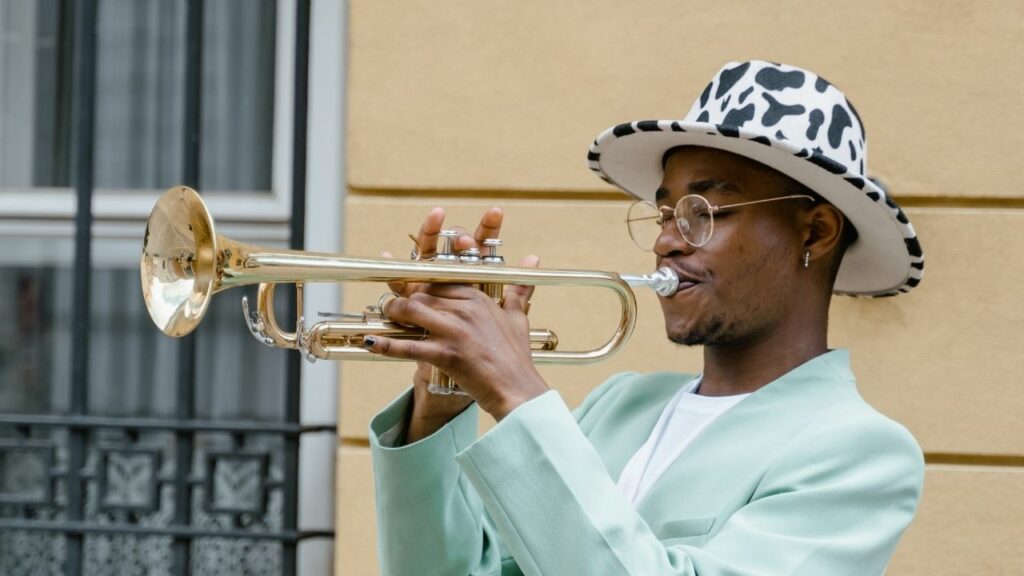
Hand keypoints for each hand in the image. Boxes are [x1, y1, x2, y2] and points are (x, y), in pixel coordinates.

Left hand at [370, 207, 547, 429]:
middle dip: (405, 299)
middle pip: (422, 294)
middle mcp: (466, 309)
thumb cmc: (517, 357)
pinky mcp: (447, 354)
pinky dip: (387, 345)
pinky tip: (370, 343)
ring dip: (394, 313)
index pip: (439, 280)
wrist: (517, 390)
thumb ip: (518, 290)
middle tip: (394, 306)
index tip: (409, 287)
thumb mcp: (518, 318)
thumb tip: (533, 258)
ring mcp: (455, 331)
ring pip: (412, 311)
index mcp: (479, 298)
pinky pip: (410, 347)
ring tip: (387, 317)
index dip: (421, 284)